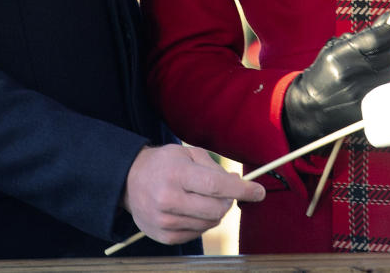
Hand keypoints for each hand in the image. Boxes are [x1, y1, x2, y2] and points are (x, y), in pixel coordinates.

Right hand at [122, 144, 264, 244]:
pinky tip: (193, 208)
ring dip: (216, 211)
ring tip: (205, 197)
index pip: (216, 186)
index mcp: (176, 173)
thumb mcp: (187, 153)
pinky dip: (202, 221)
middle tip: (228, 192)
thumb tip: (238, 184)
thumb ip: (214, 168)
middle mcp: (169, 199)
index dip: (241, 190)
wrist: (130, 180)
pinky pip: (197, 233)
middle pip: (216, 209)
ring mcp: (165, 221)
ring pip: (209, 223)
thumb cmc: (165, 163)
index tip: (259, 191)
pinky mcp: (164, 236)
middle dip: (229, 200)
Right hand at [282, 18, 389, 149]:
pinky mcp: (364, 108)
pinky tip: (379, 75)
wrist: (311, 105)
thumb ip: (364, 35)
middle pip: (388, 56)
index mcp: (338, 56)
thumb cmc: (326, 70)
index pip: (374, 39)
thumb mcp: (338, 48)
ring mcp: (357, 94)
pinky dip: (386, 79)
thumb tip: (389, 18)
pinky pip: (387, 88)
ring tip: (384, 59)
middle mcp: (348, 75)